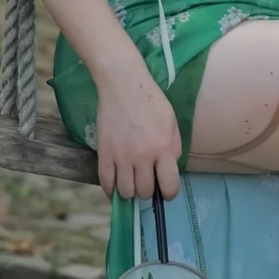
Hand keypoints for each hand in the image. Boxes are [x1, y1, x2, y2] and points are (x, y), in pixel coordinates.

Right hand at [95, 69, 181, 201]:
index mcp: (163, 148)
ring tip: (131, 183)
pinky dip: (110, 190)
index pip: (169, 186)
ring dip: (129, 192)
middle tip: (146, 183)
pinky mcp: (104, 153)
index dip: (168, 193)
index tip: (164, 191)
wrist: (123, 85)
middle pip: (144, 192)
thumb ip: (173, 147)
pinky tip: (115, 186)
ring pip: (125, 192)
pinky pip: (105, 183)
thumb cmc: (151, 102)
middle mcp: (143, 156)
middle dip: (147, 192)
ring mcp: (121, 156)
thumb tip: (169, 167)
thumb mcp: (171, 123)